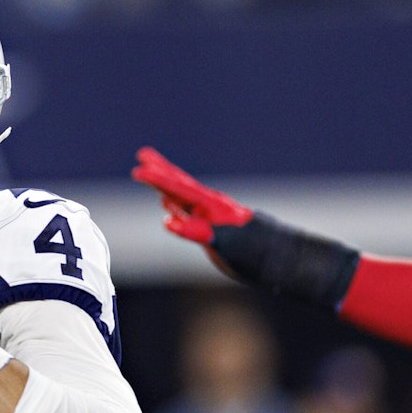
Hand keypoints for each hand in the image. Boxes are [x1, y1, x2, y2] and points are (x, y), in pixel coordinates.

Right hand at [131, 146, 252, 244]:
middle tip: (142, 153)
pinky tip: (167, 205)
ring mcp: (208, 218)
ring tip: (149, 174)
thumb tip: (168, 222)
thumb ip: (197, 230)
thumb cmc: (252, 250)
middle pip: (179, 184)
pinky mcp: (209, 230)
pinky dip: (173, 207)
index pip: (179, 188)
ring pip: (181, 197)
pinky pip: (186, 214)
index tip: (137, 170)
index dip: (157, 179)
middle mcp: (208, 208)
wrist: (274, 258)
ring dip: (163, 185)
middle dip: (160, 171)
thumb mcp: (224, 242)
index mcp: (210, 207)